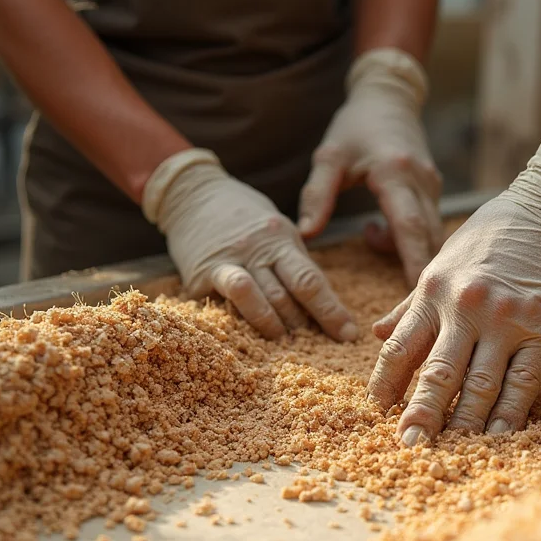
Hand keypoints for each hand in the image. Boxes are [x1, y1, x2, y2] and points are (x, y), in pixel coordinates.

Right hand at [142, 149, 357, 341]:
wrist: (191, 193)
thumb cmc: (243, 215)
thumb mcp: (276, 229)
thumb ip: (293, 263)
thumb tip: (320, 304)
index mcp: (281, 238)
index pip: (311, 280)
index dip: (331, 311)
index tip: (349, 335)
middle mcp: (257, 249)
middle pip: (288, 294)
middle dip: (307, 325)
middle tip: (322, 348)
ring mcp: (228, 261)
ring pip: (257, 299)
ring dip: (274, 326)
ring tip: (284, 342)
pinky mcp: (200, 275)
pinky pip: (224, 300)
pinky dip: (239, 320)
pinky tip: (247, 334)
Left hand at [298, 48, 443, 286]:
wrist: (388, 97)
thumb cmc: (355, 125)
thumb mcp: (329, 156)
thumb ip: (316, 194)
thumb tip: (306, 234)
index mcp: (395, 173)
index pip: (408, 225)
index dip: (412, 261)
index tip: (413, 293)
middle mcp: (421, 182)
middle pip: (427, 237)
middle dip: (417, 270)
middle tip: (400, 301)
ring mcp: (432, 186)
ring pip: (430, 234)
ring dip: (407, 252)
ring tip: (369, 237)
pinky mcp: (433, 190)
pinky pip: (428, 225)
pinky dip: (410, 240)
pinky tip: (378, 229)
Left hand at [367, 136, 540, 444]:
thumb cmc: (490, 239)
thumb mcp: (441, 263)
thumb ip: (410, 304)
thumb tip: (375, 332)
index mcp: (433, 291)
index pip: (400, 346)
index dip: (386, 381)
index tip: (378, 409)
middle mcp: (465, 307)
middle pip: (437, 372)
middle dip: (421, 413)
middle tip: (409, 445)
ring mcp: (506, 319)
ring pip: (479, 383)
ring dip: (464, 422)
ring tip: (452, 450)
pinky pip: (524, 379)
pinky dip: (510, 412)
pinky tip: (498, 436)